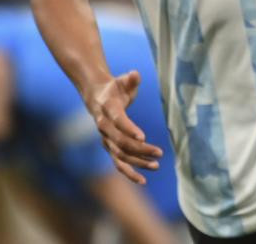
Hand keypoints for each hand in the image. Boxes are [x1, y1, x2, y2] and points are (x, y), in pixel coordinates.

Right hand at [86, 70, 162, 184]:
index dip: (129, 129)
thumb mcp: (122, 80)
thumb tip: (135, 74)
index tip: (143, 137)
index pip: (118, 121)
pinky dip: (129, 173)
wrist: (96, 97)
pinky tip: (143, 180)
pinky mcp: (109, 147)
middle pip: (120, 142)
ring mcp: (105, 139)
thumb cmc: (114, 88)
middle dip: (139, 149)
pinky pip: (118, 163)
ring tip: (156, 165)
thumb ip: (130, 79)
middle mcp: (104, 127)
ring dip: (137, 162)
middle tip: (159, 153)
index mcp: (107, 109)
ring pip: (120, 155)